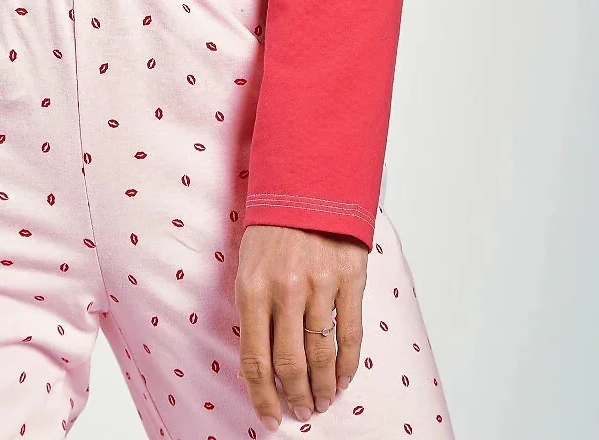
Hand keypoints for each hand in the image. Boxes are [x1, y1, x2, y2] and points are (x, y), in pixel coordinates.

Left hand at [235, 223, 367, 428]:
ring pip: (321, 355)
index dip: (261, 396)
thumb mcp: (248, 264)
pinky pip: (350, 336)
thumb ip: (254, 309)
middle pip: (289, 364)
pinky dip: (347, 365)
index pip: (255, 359)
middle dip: (294, 396)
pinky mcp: (350, 279)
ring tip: (322, 401)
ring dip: (322, 387)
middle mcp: (285, 290)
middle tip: (301, 410)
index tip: (269, 418)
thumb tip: (259, 361)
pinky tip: (343, 379)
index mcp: (252, 288)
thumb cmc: (273, 227)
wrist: (308, 183)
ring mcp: (320, 285)